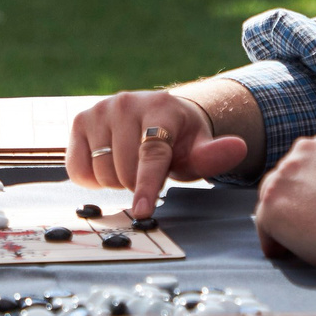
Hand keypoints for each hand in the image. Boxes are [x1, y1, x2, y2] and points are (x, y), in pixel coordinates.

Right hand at [68, 91, 250, 219]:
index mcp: (161, 107)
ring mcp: (99, 110)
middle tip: (148, 172)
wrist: (155, 116)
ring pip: (100, 172)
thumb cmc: (179, 140)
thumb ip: (213, 155)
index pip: (152, 155)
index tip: (142, 211)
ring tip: (128, 165)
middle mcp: (125, 103)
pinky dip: (91, 178)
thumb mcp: (199, 149)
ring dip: (114, 181)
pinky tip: (106, 164)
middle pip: (123, 171)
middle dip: (135, 183)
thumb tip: (237, 148)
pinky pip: (78, 169)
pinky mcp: (79, 121)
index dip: (146, 187)